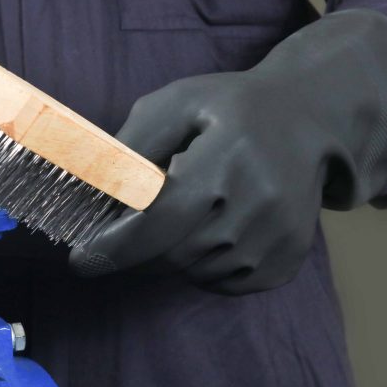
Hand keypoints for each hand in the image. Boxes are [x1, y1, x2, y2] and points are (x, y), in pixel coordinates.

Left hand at [69, 10, 386, 293]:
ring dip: (169, 254)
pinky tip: (208, 228)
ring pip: (194, 272)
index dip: (115, 247)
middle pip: (171, 254)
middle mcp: (258, 204)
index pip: (159, 221)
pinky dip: (201, 267)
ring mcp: (277, 238)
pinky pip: (223, 283)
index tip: (80, 260)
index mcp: (226, 159)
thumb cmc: (230, 107)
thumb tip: (92, 187)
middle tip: (122, 228)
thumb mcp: (176, 103)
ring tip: (180, 212)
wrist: (307, 118)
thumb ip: (131, 143)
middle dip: (136, 249)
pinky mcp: (287, 260)